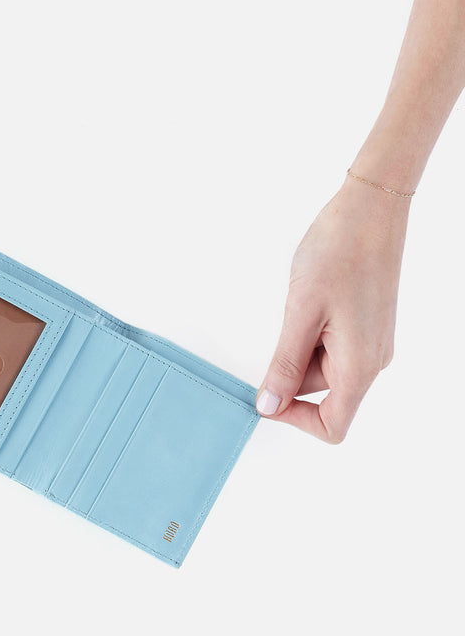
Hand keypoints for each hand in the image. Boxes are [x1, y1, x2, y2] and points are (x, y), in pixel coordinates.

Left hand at [256, 177, 410, 442]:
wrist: (370, 209)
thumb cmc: (340, 252)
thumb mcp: (301, 313)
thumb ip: (285, 365)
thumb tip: (269, 406)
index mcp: (360, 365)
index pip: (332, 426)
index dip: (294, 419)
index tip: (264, 395)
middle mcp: (371, 361)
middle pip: (320, 395)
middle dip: (288, 372)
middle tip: (276, 328)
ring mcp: (369, 343)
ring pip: (320, 369)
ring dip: (296, 349)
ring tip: (296, 306)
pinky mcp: (363, 327)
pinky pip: (329, 348)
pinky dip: (308, 335)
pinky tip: (305, 304)